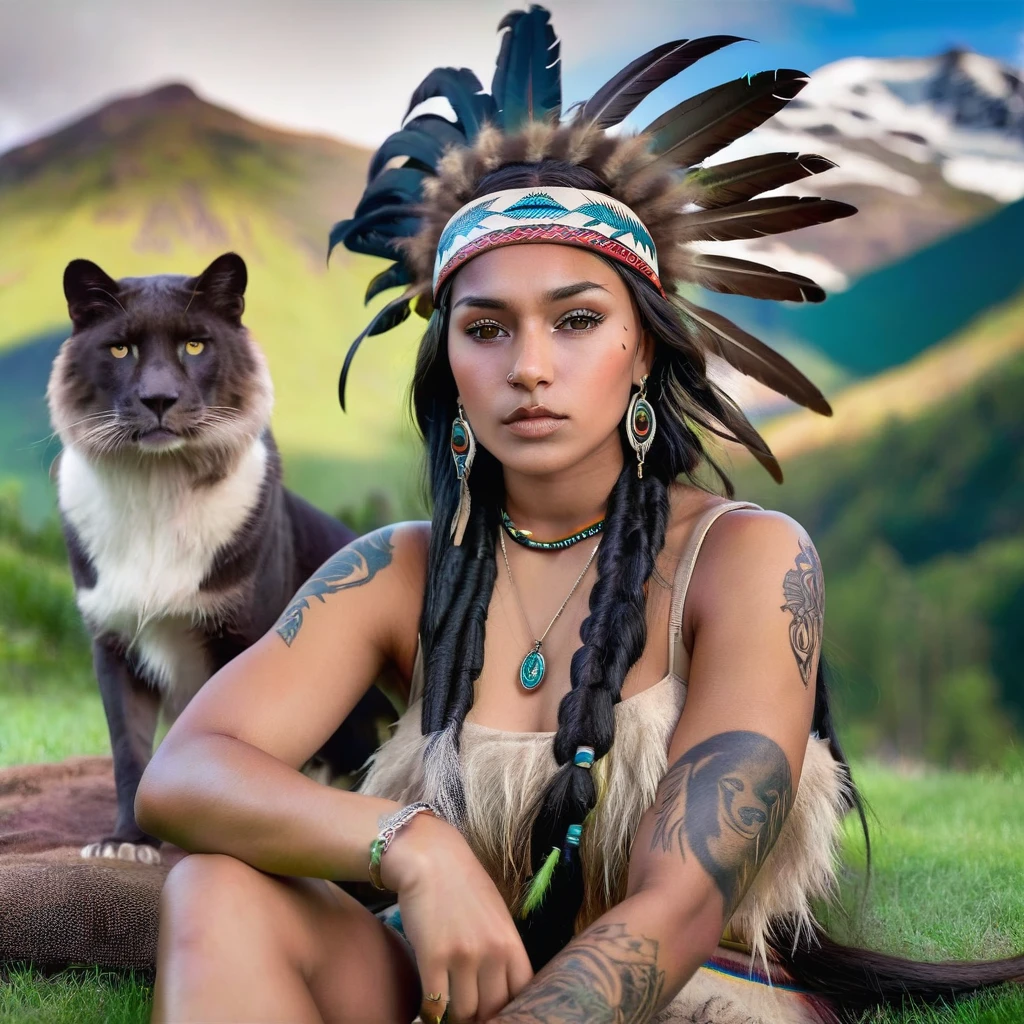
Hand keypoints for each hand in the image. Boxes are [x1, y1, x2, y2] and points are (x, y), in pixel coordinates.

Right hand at [382, 812, 534, 1022]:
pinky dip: (431, 1013)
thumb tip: (502, 986)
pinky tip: (429, 1008)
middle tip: (470, 1014)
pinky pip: (435, 1005)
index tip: (496, 1011)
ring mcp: (463, 956)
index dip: (510, 1009)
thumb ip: (501, 947)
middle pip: (493, 1008)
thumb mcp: (495, 913)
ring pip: (464, 1012)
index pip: (523, 993)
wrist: (429, 858)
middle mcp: (492, 953)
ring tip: (448, 1013)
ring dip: (456, 1018)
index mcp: (511, 942)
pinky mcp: (433, 958)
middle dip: (481, 1016)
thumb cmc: (462, 883)